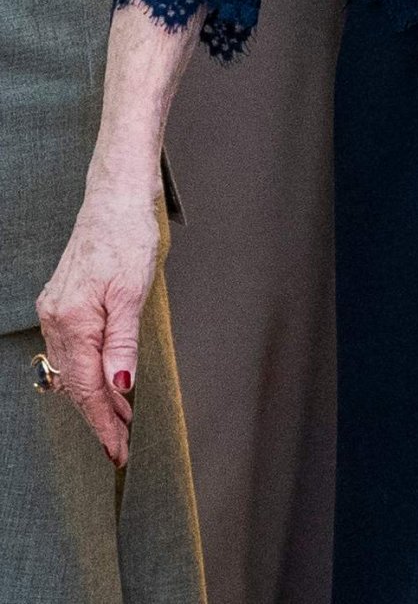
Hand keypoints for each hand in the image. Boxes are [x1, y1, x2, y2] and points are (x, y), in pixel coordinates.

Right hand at [35, 185, 159, 466]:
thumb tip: (120, 389)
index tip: (121, 452)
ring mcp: (55, 309)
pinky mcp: (62, 301)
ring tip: (120, 422)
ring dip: (94, 398)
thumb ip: (123, 344)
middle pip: (75, 385)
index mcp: (71, 320)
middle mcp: (55, 318)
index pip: (87, 389)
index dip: (105, 423)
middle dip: (100, 418)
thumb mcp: (133, 291)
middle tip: (124, 447)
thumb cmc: (128, 235)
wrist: (116, 196)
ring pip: (71, 370)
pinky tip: (104, 381)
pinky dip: (87, 372)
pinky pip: (71, 350)